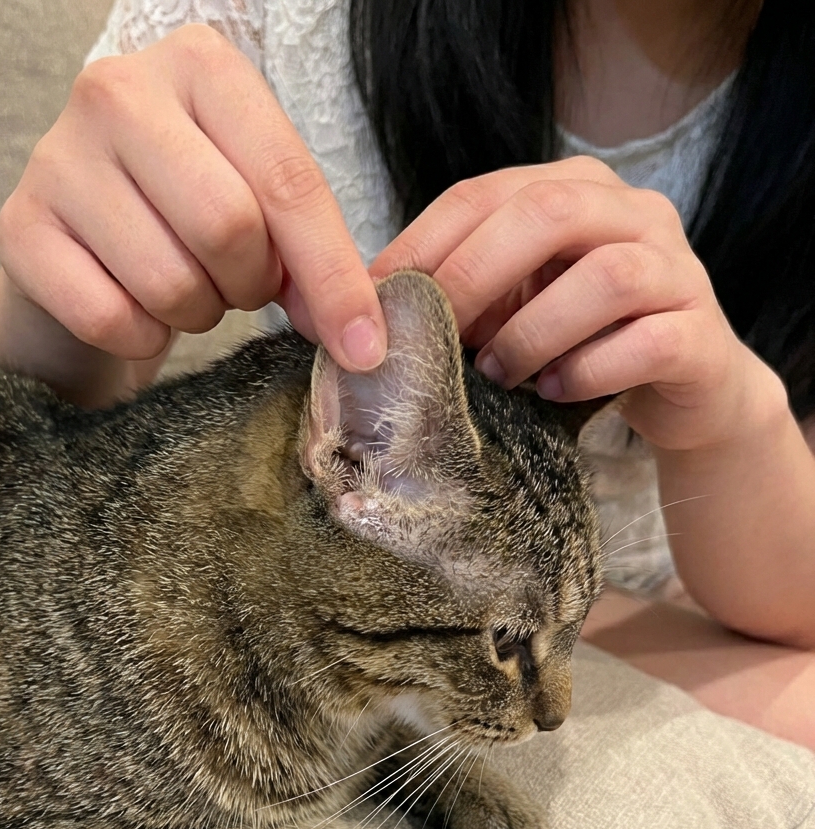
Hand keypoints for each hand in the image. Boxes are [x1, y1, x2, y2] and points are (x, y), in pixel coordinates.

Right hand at [0, 24, 386, 402]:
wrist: (80, 252)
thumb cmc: (183, 222)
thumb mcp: (259, 212)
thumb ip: (310, 255)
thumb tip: (358, 337)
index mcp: (199, 66)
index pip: (288, 181)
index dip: (334, 276)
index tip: (363, 345)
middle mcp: (117, 91)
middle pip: (228, 227)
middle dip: (250, 286)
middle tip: (238, 288)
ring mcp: (56, 157)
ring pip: (171, 281)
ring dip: (196, 315)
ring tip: (186, 292)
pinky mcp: (18, 228)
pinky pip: (111, 318)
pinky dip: (140, 339)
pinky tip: (136, 314)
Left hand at [369, 156, 787, 451]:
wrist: (688, 391)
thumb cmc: (584, 343)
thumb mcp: (516, 304)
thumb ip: (467, 289)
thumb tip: (373, 305)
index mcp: (577, 191)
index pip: (485, 193)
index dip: (423, 243)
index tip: (377, 297)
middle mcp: (634, 214)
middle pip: (547, 213)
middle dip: (473, 276)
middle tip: (436, 335)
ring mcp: (677, 270)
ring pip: (605, 279)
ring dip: (531, 333)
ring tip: (496, 374)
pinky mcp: (701, 335)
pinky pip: (646, 344)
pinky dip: (585, 373)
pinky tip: (552, 392)